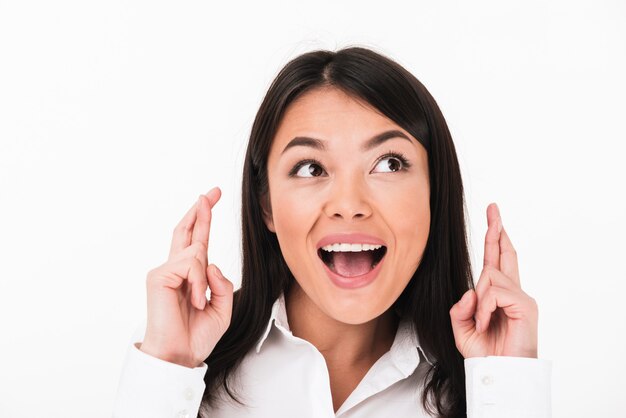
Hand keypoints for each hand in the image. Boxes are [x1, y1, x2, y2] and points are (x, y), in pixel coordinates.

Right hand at [140, 187, 233, 367]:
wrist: (180, 356)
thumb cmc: (197, 335)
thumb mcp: (222, 308)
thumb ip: (222, 283)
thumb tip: (211, 263)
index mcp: (190, 275)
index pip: (196, 240)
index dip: (203, 219)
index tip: (210, 198)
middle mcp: (174, 269)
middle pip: (186, 231)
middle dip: (201, 210)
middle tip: (211, 192)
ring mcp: (164, 271)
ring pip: (196, 252)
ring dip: (204, 278)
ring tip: (200, 302)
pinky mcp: (158, 276)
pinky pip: (189, 265)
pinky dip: (198, 283)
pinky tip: (195, 300)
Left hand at [449, 203, 537, 357]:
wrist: (500, 374)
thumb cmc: (485, 354)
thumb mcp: (462, 328)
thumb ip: (461, 308)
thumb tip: (471, 290)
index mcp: (497, 295)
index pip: (496, 260)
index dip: (494, 238)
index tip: (494, 217)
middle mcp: (512, 291)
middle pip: (504, 253)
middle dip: (496, 229)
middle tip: (493, 208)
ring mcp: (521, 297)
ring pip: (489, 276)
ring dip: (479, 302)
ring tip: (482, 323)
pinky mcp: (525, 306)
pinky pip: (494, 293)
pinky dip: (484, 310)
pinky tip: (487, 324)